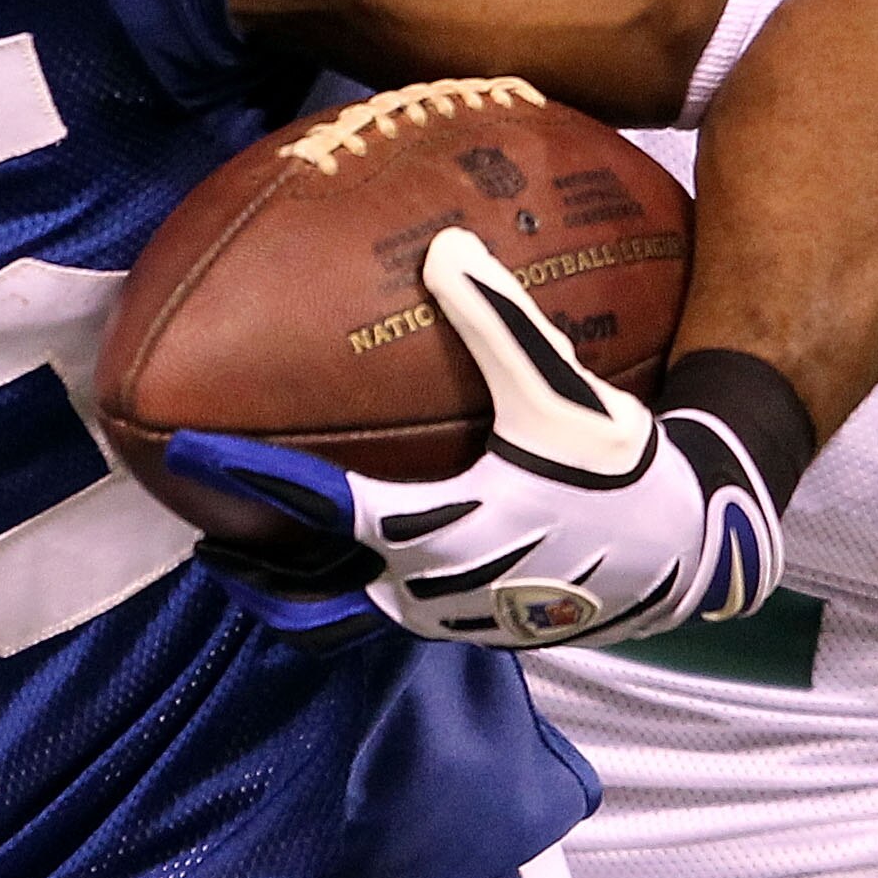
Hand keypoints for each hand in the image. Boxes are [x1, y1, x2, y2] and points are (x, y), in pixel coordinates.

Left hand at [162, 229, 783, 648]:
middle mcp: (433, 587)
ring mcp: (453, 620)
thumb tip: (441, 245)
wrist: (687, 550)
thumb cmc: (620, 468)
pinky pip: (392, 616)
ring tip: (254, 558)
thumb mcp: (558, 393)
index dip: (250, 474)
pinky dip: (354, 591)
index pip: (320, 503)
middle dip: (252, 566)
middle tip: (202, 532)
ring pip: (350, 613)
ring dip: (299, 588)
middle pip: (313, 586)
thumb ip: (498, 322)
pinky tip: (354, 559)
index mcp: (442, 527)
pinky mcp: (476, 632)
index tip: (189, 449)